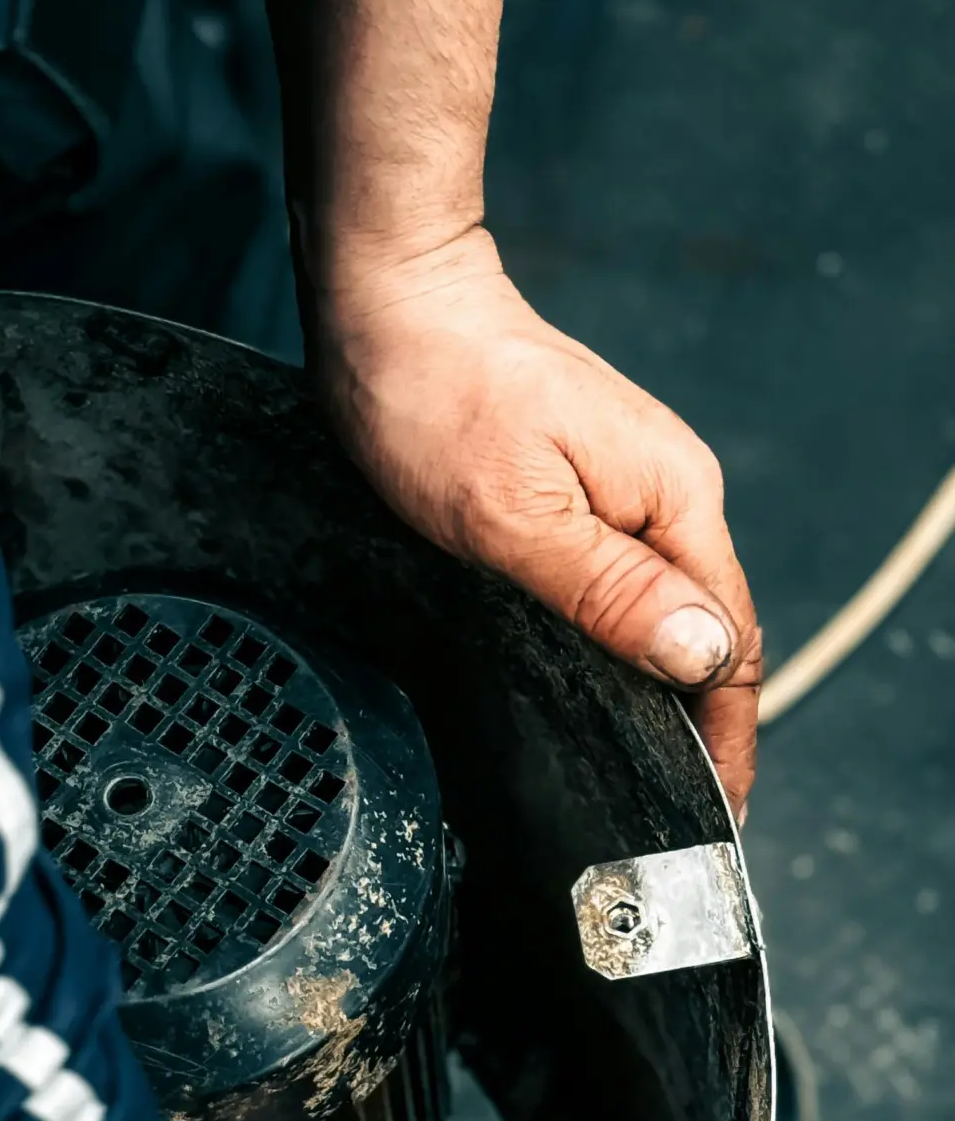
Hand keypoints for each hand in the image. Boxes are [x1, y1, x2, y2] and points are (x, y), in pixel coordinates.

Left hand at [315, 225, 762, 817]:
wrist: (390, 299)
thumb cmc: (434, 396)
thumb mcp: (514, 517)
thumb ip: (611, 592)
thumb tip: (702, 657)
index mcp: (673, 501)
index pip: (731, 642)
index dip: (727, 737)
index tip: (716, 817)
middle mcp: (668, 494)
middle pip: (708, 632)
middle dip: (699, 727)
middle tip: (669, 821)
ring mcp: (628, 487)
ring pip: (666, 610)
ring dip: (660, 690)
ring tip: (639, 774)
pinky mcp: (585, 485)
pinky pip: (626, 582)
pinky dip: (622, 644)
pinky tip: (600, 688)